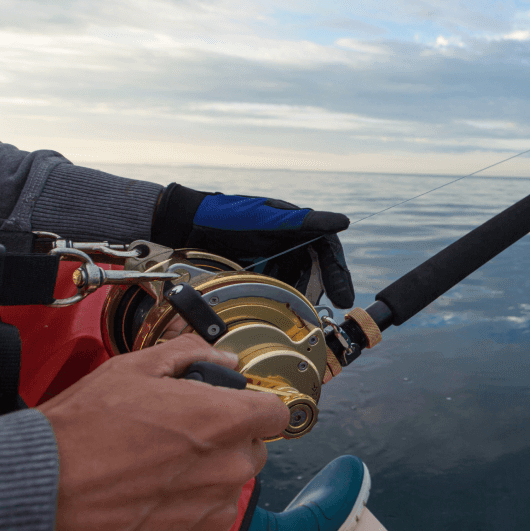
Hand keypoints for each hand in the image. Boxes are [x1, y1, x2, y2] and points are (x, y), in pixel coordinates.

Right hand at [37, 335, 288, 530]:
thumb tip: (221, 358)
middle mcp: (227, 471)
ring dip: (202, 486)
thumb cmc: (74, 439)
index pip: (274, 412)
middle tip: (174, 444)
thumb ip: (188, 357)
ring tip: (148, 479)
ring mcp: (213, 516)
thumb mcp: (128, 371)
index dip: (252, 408)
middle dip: (223, 445)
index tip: (234, 411)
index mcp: (221, 422)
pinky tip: (144, 511)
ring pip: (227, 493)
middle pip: (250, 452)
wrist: (32, 505)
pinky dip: (183, 525)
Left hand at [150, 183, 354, 307]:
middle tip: (323, 311)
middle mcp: (287, 243)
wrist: (185, 226)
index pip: (327, 250)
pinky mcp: (255, 272)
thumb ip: (306, 221)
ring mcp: (270, 258)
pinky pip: (275, 288)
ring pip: (296, 282)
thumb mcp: (267, 219)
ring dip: (300, 298)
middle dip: (321, 290)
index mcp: (295, 226)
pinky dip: (280, 300)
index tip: (344, 297)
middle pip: (314, 270)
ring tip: (302, 314)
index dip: (339, 273)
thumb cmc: (227, 216)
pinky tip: (280, 310)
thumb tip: (343, 222)